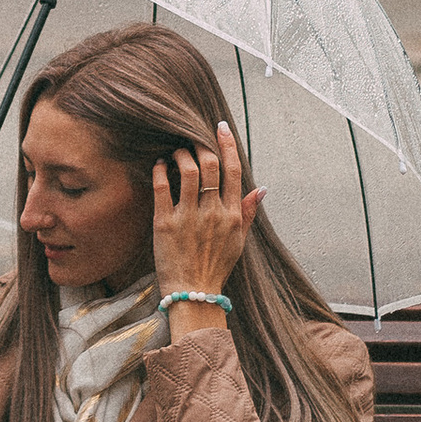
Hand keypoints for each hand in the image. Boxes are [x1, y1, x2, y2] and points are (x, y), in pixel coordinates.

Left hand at [154, 121, 263, 304]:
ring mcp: (188, 218)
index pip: (233, 171)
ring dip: (180, 154)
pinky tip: (158, 164)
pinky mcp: (164, 224)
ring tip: (176, 151)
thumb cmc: (216, 268)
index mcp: (232, 215)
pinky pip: (161, 188)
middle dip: (201, 144)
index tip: (220, 128)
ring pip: (187, 170)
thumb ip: (248, 213)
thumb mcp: (239, 241)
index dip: (227, 144)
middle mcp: (212, 213)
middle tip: (192, 137)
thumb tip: (261, 188)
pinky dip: (159, 170)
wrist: (193, 294)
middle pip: (210, 165)